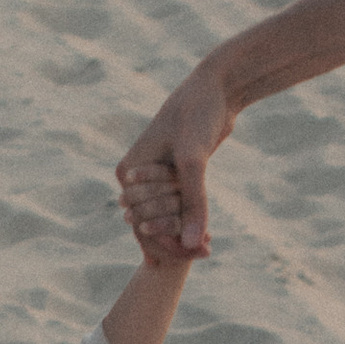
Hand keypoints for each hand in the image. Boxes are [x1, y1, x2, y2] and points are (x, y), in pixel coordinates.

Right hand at [117, 65, 232, 260]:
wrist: (216, 90)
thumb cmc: (198, 117)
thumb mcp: (194, 162)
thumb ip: (194, 204)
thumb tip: (193, 243)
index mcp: (128, 173)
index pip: (141, 223)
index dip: (169, 244)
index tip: (200, 254)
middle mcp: (135, 177)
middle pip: (151, 225)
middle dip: (178, 240)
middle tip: (208, 250)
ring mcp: (153, 177)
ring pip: (164, 219)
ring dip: (184, 234)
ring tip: (209, 247)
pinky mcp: (173, 174)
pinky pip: (177, 209)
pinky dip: (191, 223)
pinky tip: (208, 238)